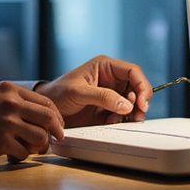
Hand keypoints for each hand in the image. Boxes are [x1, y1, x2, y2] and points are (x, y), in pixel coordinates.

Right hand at [0, 82, 65, 161]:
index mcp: (10, 90)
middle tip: (55, 140)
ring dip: (38, 146)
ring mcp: (7, 123)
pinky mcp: (1, 141)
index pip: (46, 102)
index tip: (57, 126)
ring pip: (40, 137)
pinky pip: (24, 152)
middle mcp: (11, 104)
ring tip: (29, 148)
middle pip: (48, 118)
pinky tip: (11, 154)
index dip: (56, 117)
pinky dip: (20, 156)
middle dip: (55, 132)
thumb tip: (40, 113)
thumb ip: (14, 100)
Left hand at [38, 56, 152, 128]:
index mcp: (105, 66)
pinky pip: (123, 114)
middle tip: (135, 116)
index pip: (133, 71)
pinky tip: (109, 122)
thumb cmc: (58, 94)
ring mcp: (111, 94)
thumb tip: (127, 104)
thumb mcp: (78, 92)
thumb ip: (102, 96)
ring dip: (130, 113)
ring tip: (114, 119)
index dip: (142, 86)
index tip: (141, 103)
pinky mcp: (108, 109)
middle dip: (139, 103)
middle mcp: (111, 79)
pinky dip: (121, 120)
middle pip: (137, 88)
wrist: (47, 112)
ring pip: (133, 103)